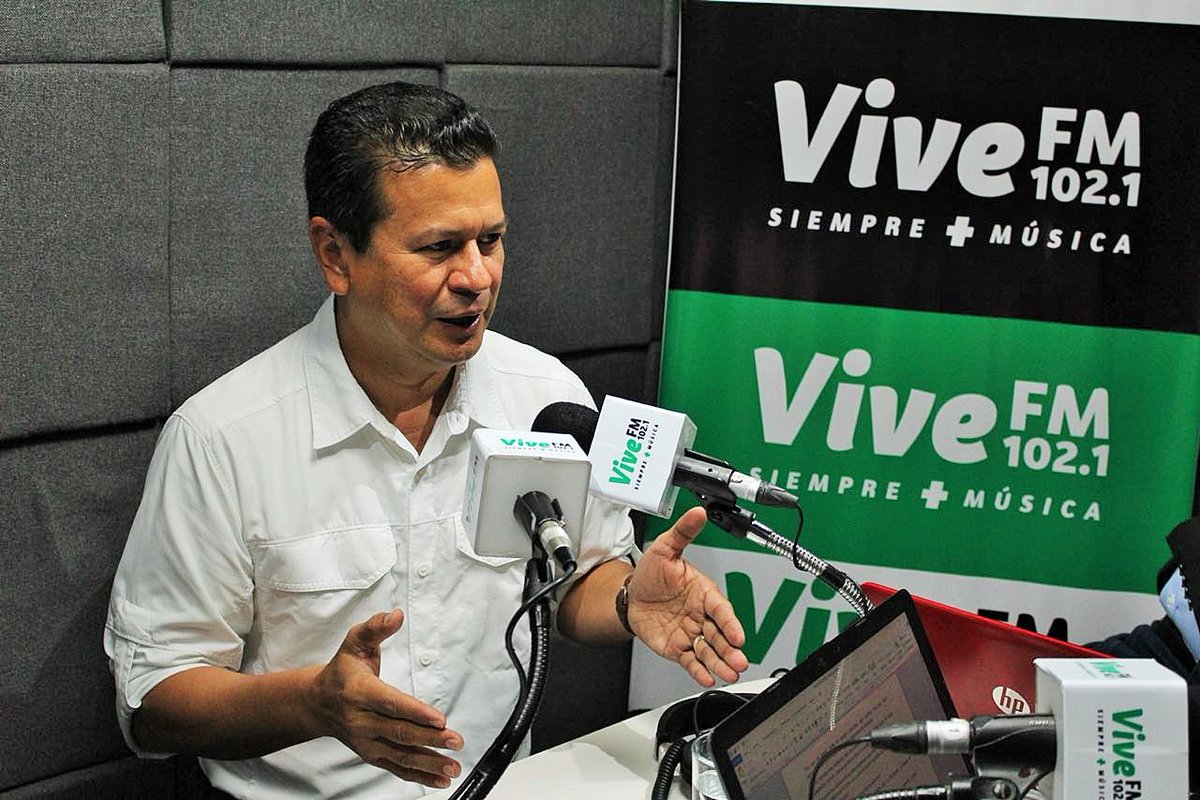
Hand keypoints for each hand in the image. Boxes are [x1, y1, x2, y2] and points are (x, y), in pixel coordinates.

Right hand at [310, 609, 463, 788]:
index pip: (391, 704)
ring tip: (454, 767)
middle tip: (456, 741)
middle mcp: (361, 720)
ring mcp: (366, 741)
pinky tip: (440, 780)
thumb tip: (396, 614)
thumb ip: (376, 627)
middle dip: (430, 739)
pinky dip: (418, 776)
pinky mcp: (371, 754)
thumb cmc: (342, 670)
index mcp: (360, 692)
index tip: (439, 718)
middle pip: (400, 732)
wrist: (316, 703)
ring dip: (429, 763)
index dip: (415, 712)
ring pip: (400, 755)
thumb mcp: (355, 642)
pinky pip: (396, 767)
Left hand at [627, 506, 749, 686]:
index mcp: (704, 592)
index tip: (739, 635)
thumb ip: (683, 532)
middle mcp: (702, 614)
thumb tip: (697, 512)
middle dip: (731, 649)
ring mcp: (691, 632)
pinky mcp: (678, 648)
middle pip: (720, 634)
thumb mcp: (665, 548)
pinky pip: (691, 660)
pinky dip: (699, 670)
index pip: (721, 608)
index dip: (730, 622)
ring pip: (710, 650)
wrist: (631, 595)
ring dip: (720, 662)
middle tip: (740, 661)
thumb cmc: (652, 573)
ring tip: (729, 673)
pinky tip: (706, 678)